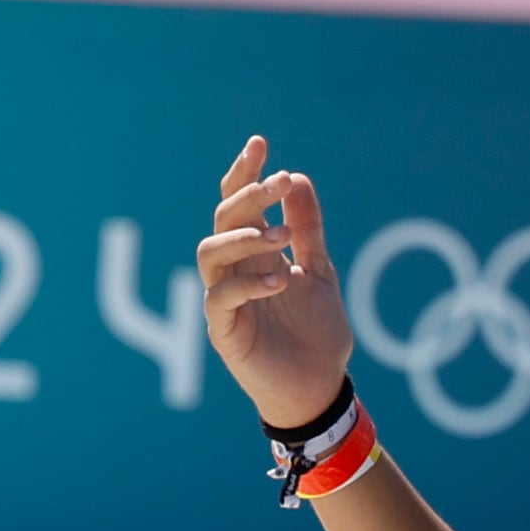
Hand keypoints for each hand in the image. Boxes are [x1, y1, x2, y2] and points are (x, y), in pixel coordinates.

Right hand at [198, 135, 356, 428]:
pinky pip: (220, 297)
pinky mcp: (223, 331)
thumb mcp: (320, 272)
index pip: (240, 203)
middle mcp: (234, 270)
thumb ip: (307, 231)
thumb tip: (298, 179)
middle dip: (249, 196)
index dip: (244, 173)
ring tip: (280, 238)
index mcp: (255, 253)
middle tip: (279, 184)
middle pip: (223, 219)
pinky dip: (247, 283)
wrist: (320, 388)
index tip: (260, 143)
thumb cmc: (317, 334)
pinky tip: (279, 280)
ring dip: (244, 237)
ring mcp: (224, 299)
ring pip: (209, 252)